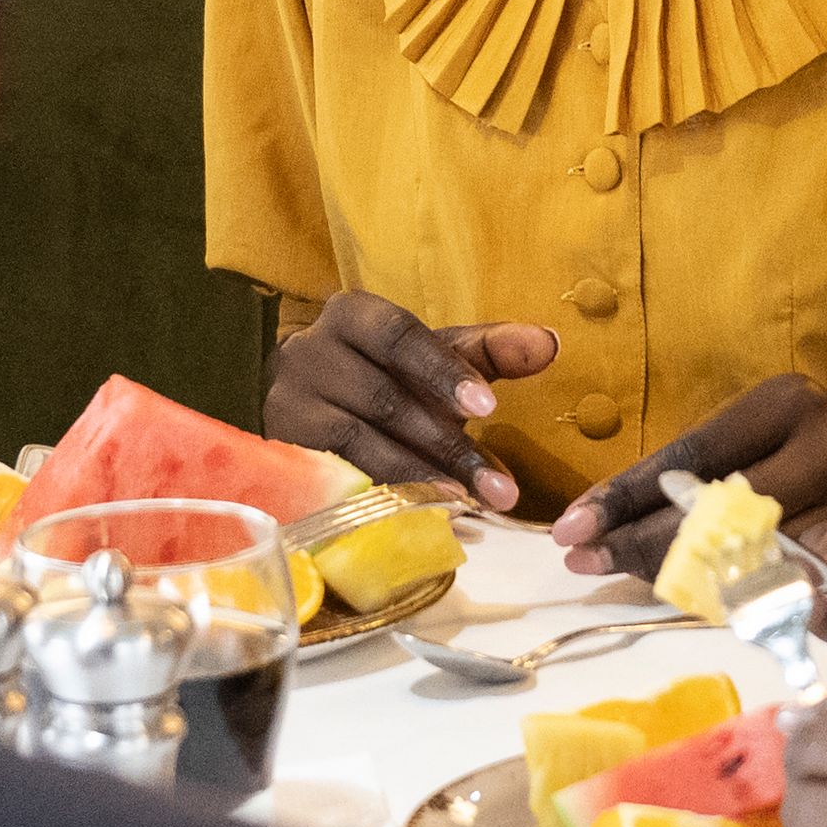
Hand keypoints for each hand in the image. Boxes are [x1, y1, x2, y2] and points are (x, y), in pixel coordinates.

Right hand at [265, 298, 560, 511]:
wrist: (289, 390)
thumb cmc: (376, 371)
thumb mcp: (428, 355)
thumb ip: (486, 351)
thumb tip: (548, 342)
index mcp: (353, 316)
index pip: (398, 336)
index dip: (442, 370)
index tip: (490, 408)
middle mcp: (310, 351)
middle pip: (384, 397)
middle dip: (447, 443)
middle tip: (501, 485)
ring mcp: (287, 400)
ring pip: (358, 439)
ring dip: (419, 474)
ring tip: (469, 502)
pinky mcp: (278, 445)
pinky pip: (332, 472)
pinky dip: (380, 490)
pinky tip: (418, 510)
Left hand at [550, 372, 826, 576]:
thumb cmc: (810, 439)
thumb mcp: (759, 424)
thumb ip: (700, 463)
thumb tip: (608, 513)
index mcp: (785, 403)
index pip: (689, 458)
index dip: (625, 497)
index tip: (572, 526)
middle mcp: (823, 447)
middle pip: (713, 512)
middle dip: (638, 541)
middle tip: (583, 560)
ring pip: (742, 555)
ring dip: (674, 571)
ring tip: (617, 574)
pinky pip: (777, 580)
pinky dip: (725, 588)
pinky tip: (684, 592)